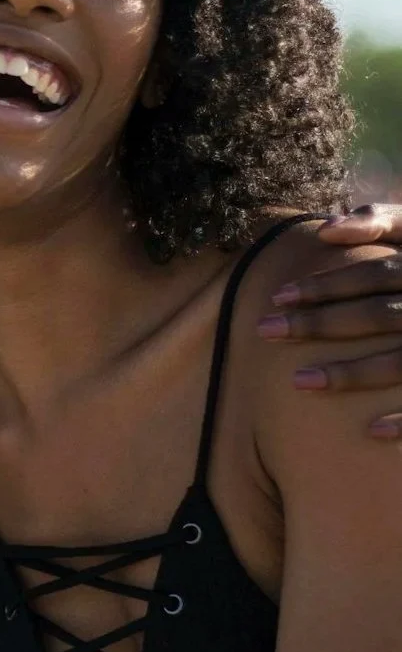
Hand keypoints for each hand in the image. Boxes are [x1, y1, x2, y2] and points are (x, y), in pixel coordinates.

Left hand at [257, 205, 401, 435]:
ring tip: (299, 382)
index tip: (277, 297)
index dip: (326, 285)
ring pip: (401, 361)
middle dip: (321, 324)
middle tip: (264, 331)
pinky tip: (370, 432)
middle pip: (379, 315)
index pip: (374, 274)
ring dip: (352, 373)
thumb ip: (384, 219)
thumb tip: (327, 228)